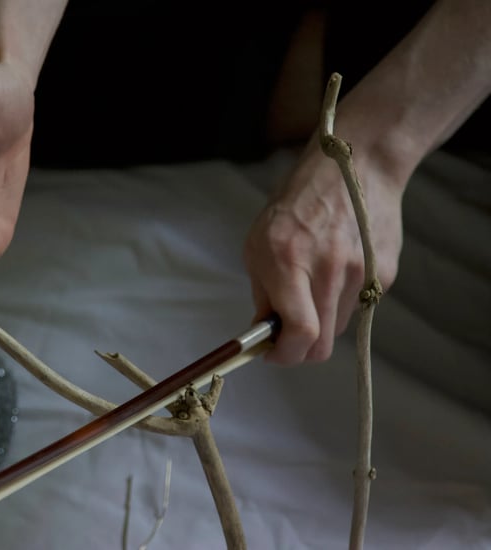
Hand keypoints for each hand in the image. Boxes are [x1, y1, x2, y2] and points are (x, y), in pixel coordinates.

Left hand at [244, 142, 405, 363]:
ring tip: (312, 288)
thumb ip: (262, 292)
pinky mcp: (383, 273)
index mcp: (289, 261)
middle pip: (322, 344)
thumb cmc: (296, 203)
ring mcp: (361, 273)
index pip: (299, 333)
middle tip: (287, 335)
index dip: (284, 354)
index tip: (272, 352)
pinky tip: (335, 271)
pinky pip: (357, 307)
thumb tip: (264, 333)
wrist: (355, 166)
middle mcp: (328, 270)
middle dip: (300, 350)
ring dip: (321, 322)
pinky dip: (340, 302)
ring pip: (339, 328)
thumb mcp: (258, 243)